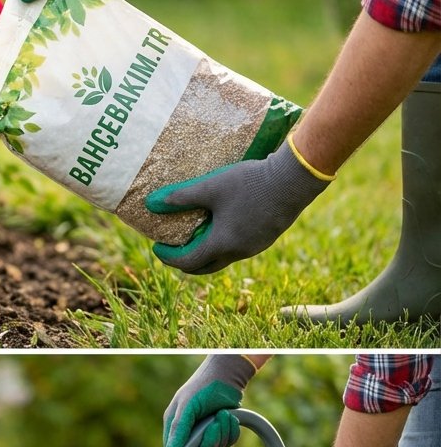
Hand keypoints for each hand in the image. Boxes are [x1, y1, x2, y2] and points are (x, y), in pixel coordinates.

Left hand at [144, 137, 331, 273]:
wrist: (294, 179)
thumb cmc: (250, 182)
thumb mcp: (211, 187)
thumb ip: (181, 196)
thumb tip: (152, 203)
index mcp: (222, 244)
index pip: (188, 262)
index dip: (169, 257)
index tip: (157, 246)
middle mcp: (239, 252)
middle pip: (205, 267)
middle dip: (185, 261)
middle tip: (172, 248)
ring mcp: (255, 247)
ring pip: (223, 259)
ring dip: (205, 253)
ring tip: (194, 236)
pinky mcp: (266, 238)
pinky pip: (238, 249)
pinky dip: (222, 245)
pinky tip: (220, 226)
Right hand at [163, 355, 255, 446]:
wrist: (225, 377)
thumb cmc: (202, 387)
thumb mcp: (188, 406)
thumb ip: (180, 428)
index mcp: (174, 426)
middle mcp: (188, 432)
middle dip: (211, 440)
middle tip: (215, 423)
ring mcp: (205, 432)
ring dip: (223, 432)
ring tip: (223, 414)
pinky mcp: (220, 430)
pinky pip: (228, 442)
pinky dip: (232, 431)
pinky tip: (230, 418)